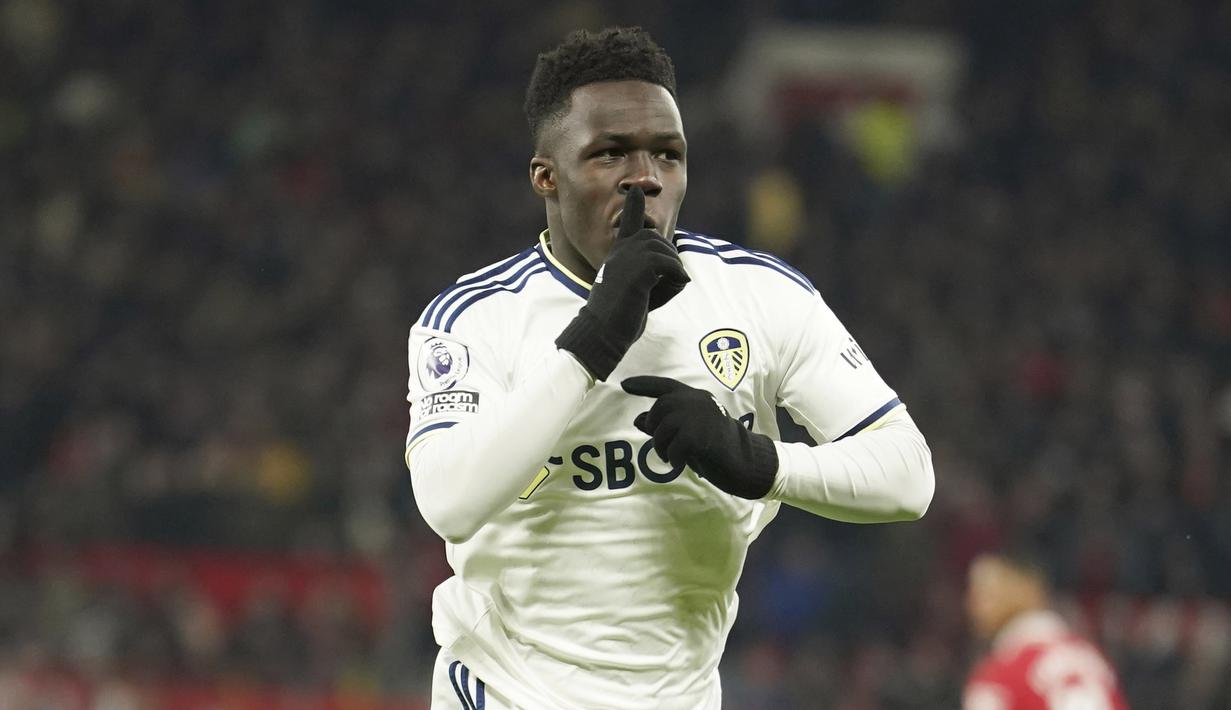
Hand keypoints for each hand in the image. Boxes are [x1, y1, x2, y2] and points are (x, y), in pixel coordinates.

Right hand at [556, 187, 688, 379]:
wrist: (602, 331)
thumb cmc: (620, 318)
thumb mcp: (638, 291)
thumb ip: (655, 277)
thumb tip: (683, 273)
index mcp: (618, 253)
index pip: (629, 224)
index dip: (634, 206)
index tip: (635, 189)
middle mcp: (622, 249)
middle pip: (661, 242)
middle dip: (669, 263)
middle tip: (656, 290)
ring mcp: (629, 256)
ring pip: (668, 254)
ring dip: (672, 275)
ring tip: (655, 295)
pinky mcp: (639, 267)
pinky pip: (672, 266)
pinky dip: (676, 281)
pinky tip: (662, 294)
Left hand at [621, 376, 777, 498]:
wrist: (743, 460)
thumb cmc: (714, 446)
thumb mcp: (685, 433)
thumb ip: (663, 424)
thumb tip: (638, 419)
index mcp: (695, 397)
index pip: (665, 385)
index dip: (643, 384)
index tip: (624, 384)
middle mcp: (697, 400)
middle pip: (659, 409)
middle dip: (655, 429)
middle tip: (663, 448)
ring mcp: (700, 415)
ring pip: (663, 429)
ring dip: (662, 447)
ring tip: (672, 457)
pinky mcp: (701, 434)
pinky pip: (673, 447)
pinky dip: (673, 458)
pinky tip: (680, 464)